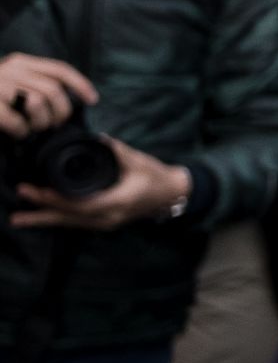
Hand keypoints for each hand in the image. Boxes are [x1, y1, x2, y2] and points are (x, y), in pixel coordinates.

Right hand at [0, 54, 95, 136]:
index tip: (93, 100)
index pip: (60, 69)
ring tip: (32, 128)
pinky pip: (17, 121)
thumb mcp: (15, 82)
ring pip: (38, 102)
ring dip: (40, 123)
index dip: (81, 84)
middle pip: (53, 89)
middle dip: (60, 112)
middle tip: (53, 125)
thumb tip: (71, 99)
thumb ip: (38, 84)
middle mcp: (11, 69)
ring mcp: (0, 84)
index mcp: (21, 63)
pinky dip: (22, 131)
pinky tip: (18, 132)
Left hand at [14, 137, 190, 229]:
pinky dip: (57, 219)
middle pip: (71, 218)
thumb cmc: (157, 176)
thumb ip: (117, 151)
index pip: (82, 204)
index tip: (37, 191)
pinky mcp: (104, 222)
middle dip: (43, 213)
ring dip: (44, 221)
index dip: (57, 200)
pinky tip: (41, 217)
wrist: (172, 194)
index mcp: (119, 202)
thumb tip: (97, 138)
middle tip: (18, 209)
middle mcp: (110, 217)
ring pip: (70, 224)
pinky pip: (76, 223)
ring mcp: (107, 223)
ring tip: (19, 219)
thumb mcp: (139, 161)